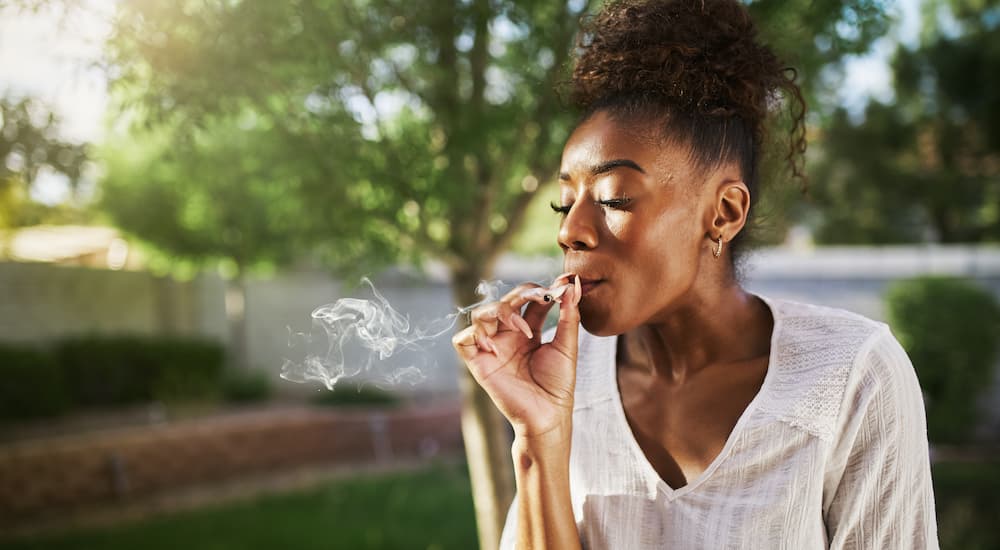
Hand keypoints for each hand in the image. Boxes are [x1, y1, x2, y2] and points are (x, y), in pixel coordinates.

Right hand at [453, 275, 581, 437]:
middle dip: (523, 293)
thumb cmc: (558, 385)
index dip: (541, 289)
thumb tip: (572, 284)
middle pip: (505, 301)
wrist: (549, 415)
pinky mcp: (478, 363)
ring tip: (522, 329)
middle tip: (543, 296)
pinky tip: (496, 347)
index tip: (561, 286)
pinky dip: (475, 335)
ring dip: (500, 311)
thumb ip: (569, 315)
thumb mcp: (567, 345)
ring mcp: (492, 348)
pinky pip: (462, 339)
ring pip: (480, 314)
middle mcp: (507, 336)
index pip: (527, 299)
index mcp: (527, 331)